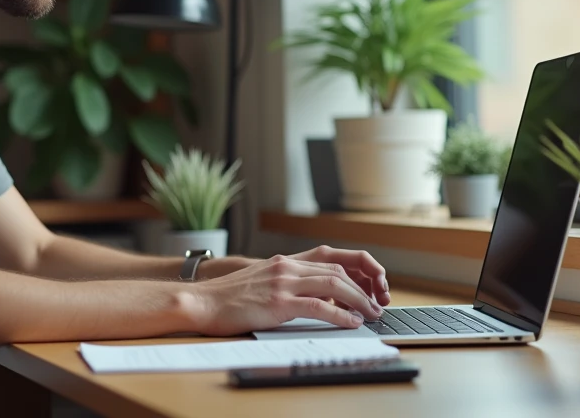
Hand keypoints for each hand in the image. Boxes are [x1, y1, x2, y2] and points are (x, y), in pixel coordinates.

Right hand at [189, 253, 384, 336]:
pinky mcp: (278, 302)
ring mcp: (282, 282)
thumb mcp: (262, 281)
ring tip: (371, 314)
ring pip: (334, 284)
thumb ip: (288, 283)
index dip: (356, 268)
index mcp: (285, 260)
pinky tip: (351, 323)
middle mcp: (287, 266)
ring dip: (359, 300)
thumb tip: (318, 298)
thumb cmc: (229, 297)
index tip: (370, 285)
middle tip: (377, 304)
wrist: (202, 302)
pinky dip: (340, 314)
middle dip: (364, 286)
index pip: (332, 256)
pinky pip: (318, 306)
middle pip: (338, 269)